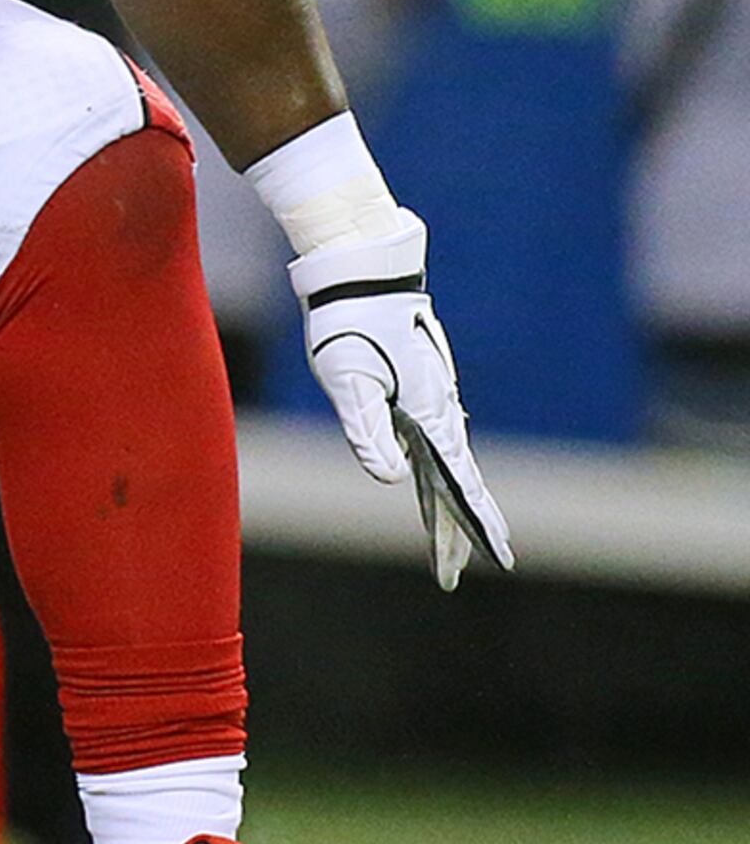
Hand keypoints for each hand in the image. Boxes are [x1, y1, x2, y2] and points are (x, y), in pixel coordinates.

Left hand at [290, 212, 512, 589]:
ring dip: (452, 506)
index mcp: (427, 415)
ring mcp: (433, 401)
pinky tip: (444, 487)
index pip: (457, 482)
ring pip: (448, 466)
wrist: (364, 273)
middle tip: (469, 570)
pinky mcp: (421, 391)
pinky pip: (437, 446)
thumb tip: (388, 478)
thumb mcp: (348, 382)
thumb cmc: (348, 324)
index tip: (496, 557)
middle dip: (464, 529)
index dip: (474, 523)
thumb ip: (367, 431)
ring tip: (458, 544)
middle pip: (456, 483)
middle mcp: (438, 411)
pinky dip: (442, 475)